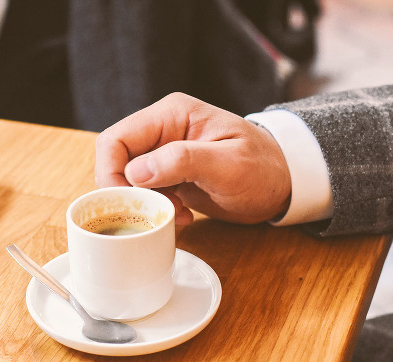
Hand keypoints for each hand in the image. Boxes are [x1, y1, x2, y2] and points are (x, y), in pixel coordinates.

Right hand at [95, 92, 291, 224]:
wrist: (281, 183)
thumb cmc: (263, 169)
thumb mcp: (229, 165)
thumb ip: (183, 162)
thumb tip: (135, 172)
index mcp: (171, 115)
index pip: (116, 140)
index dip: (111, 173)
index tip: (130, 201)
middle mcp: (161, 129)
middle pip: (115, 160)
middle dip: (127, 192)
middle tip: (156, 211)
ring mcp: (162, 153)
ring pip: (125, 180)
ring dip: (143, 203)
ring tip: (176, 213)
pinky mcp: (167, 174)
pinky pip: (143, 192)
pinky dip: (155, 209)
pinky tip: (181, 215)